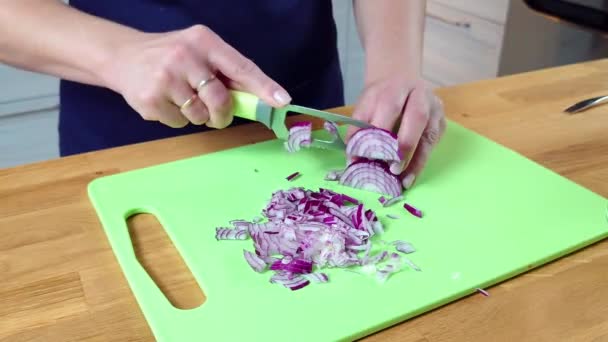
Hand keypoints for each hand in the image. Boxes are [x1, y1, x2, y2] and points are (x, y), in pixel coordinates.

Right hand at [103, 25, 291, 128]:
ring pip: (200, 116)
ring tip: (181, 98)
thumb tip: (259, 99)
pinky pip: (179, 123)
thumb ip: (225, 71)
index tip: (281, 101)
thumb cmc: (170, 56)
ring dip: (196, 115)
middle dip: (223, 114)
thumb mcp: (198, 52)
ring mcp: (165, 78)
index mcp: (203, 41)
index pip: (240, 66)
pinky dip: (176, 119)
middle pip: (221, 100)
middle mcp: (185, 56)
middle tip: (217, 114)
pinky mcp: (150, 100)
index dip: (263, 86)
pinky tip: (165, 102)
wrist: (122, 56)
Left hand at [347, 77, 445, 187]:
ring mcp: (434, 108)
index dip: (377, 131)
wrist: (400, 80)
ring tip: (403, 180)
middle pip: (417, 117)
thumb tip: (354, 159)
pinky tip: (410, 176)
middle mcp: (419, 94)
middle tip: (392, 168)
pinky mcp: (441, 123)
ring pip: (429, 134)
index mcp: (396, 86)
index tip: (365, 155)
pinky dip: (421, 163)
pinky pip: (432, 145)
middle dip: (404, 144)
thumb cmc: (380, 98)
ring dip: (416, 160)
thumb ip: (359, 129)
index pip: (388, 107)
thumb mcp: (366, 105)